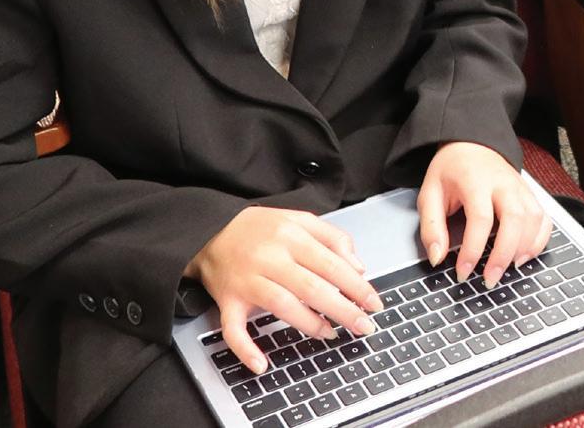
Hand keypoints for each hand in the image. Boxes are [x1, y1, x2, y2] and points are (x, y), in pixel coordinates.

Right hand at [186, 207, 381, 374]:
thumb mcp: (299, 220)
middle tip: (364, 326)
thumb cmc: (260, 229)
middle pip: (312, 287)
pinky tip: (261, 364)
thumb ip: (332, 238)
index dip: (356, 287)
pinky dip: (246, 349)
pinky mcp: (227, 300)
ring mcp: (248, 280)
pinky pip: (233, 329)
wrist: (209, 230)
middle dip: (343, 310)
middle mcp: (270, 258)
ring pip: (282, 306)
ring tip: (332, 335)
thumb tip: (358, 268)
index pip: (332, 264)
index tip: (374, 303)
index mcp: (292, 236)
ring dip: (311, 325)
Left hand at [418, 141, 550, 288]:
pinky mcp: (530, 194)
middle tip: (489, 279)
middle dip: (503, 255)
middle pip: (515, 220)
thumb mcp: (430, 193)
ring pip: (533, 220)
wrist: (472, 143)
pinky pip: (544, 218)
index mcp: (476, 181)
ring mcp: (521, 188)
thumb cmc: (451, 170)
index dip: (473, 250)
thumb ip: (432, 226)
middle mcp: (503, 183)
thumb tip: (437, 258)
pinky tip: (525, 255)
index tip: (463, 272)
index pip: (481, 219)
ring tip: (508, 269)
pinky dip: (539, 240)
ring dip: (524, 249)